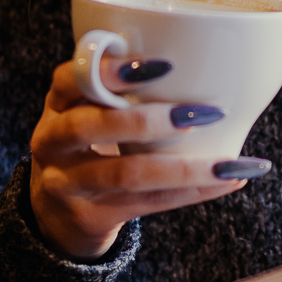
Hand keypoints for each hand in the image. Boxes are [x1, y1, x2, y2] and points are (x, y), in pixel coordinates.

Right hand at [29, 56, 268, 259]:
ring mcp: (65, 184)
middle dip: (150, 119)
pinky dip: (193, 192)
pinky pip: (147, 203)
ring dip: (185, 167)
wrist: (57, 214)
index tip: (164, 64)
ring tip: (228, 162)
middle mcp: (52, 142)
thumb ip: (122, 90)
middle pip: (90, 126)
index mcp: (57, 104)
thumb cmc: (90, 146)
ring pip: (127, 173)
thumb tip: (208, 63)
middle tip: (205, 113)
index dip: (110, 70)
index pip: (70, 78)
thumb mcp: (89, 112)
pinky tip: (228, 180)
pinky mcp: (89, 217)